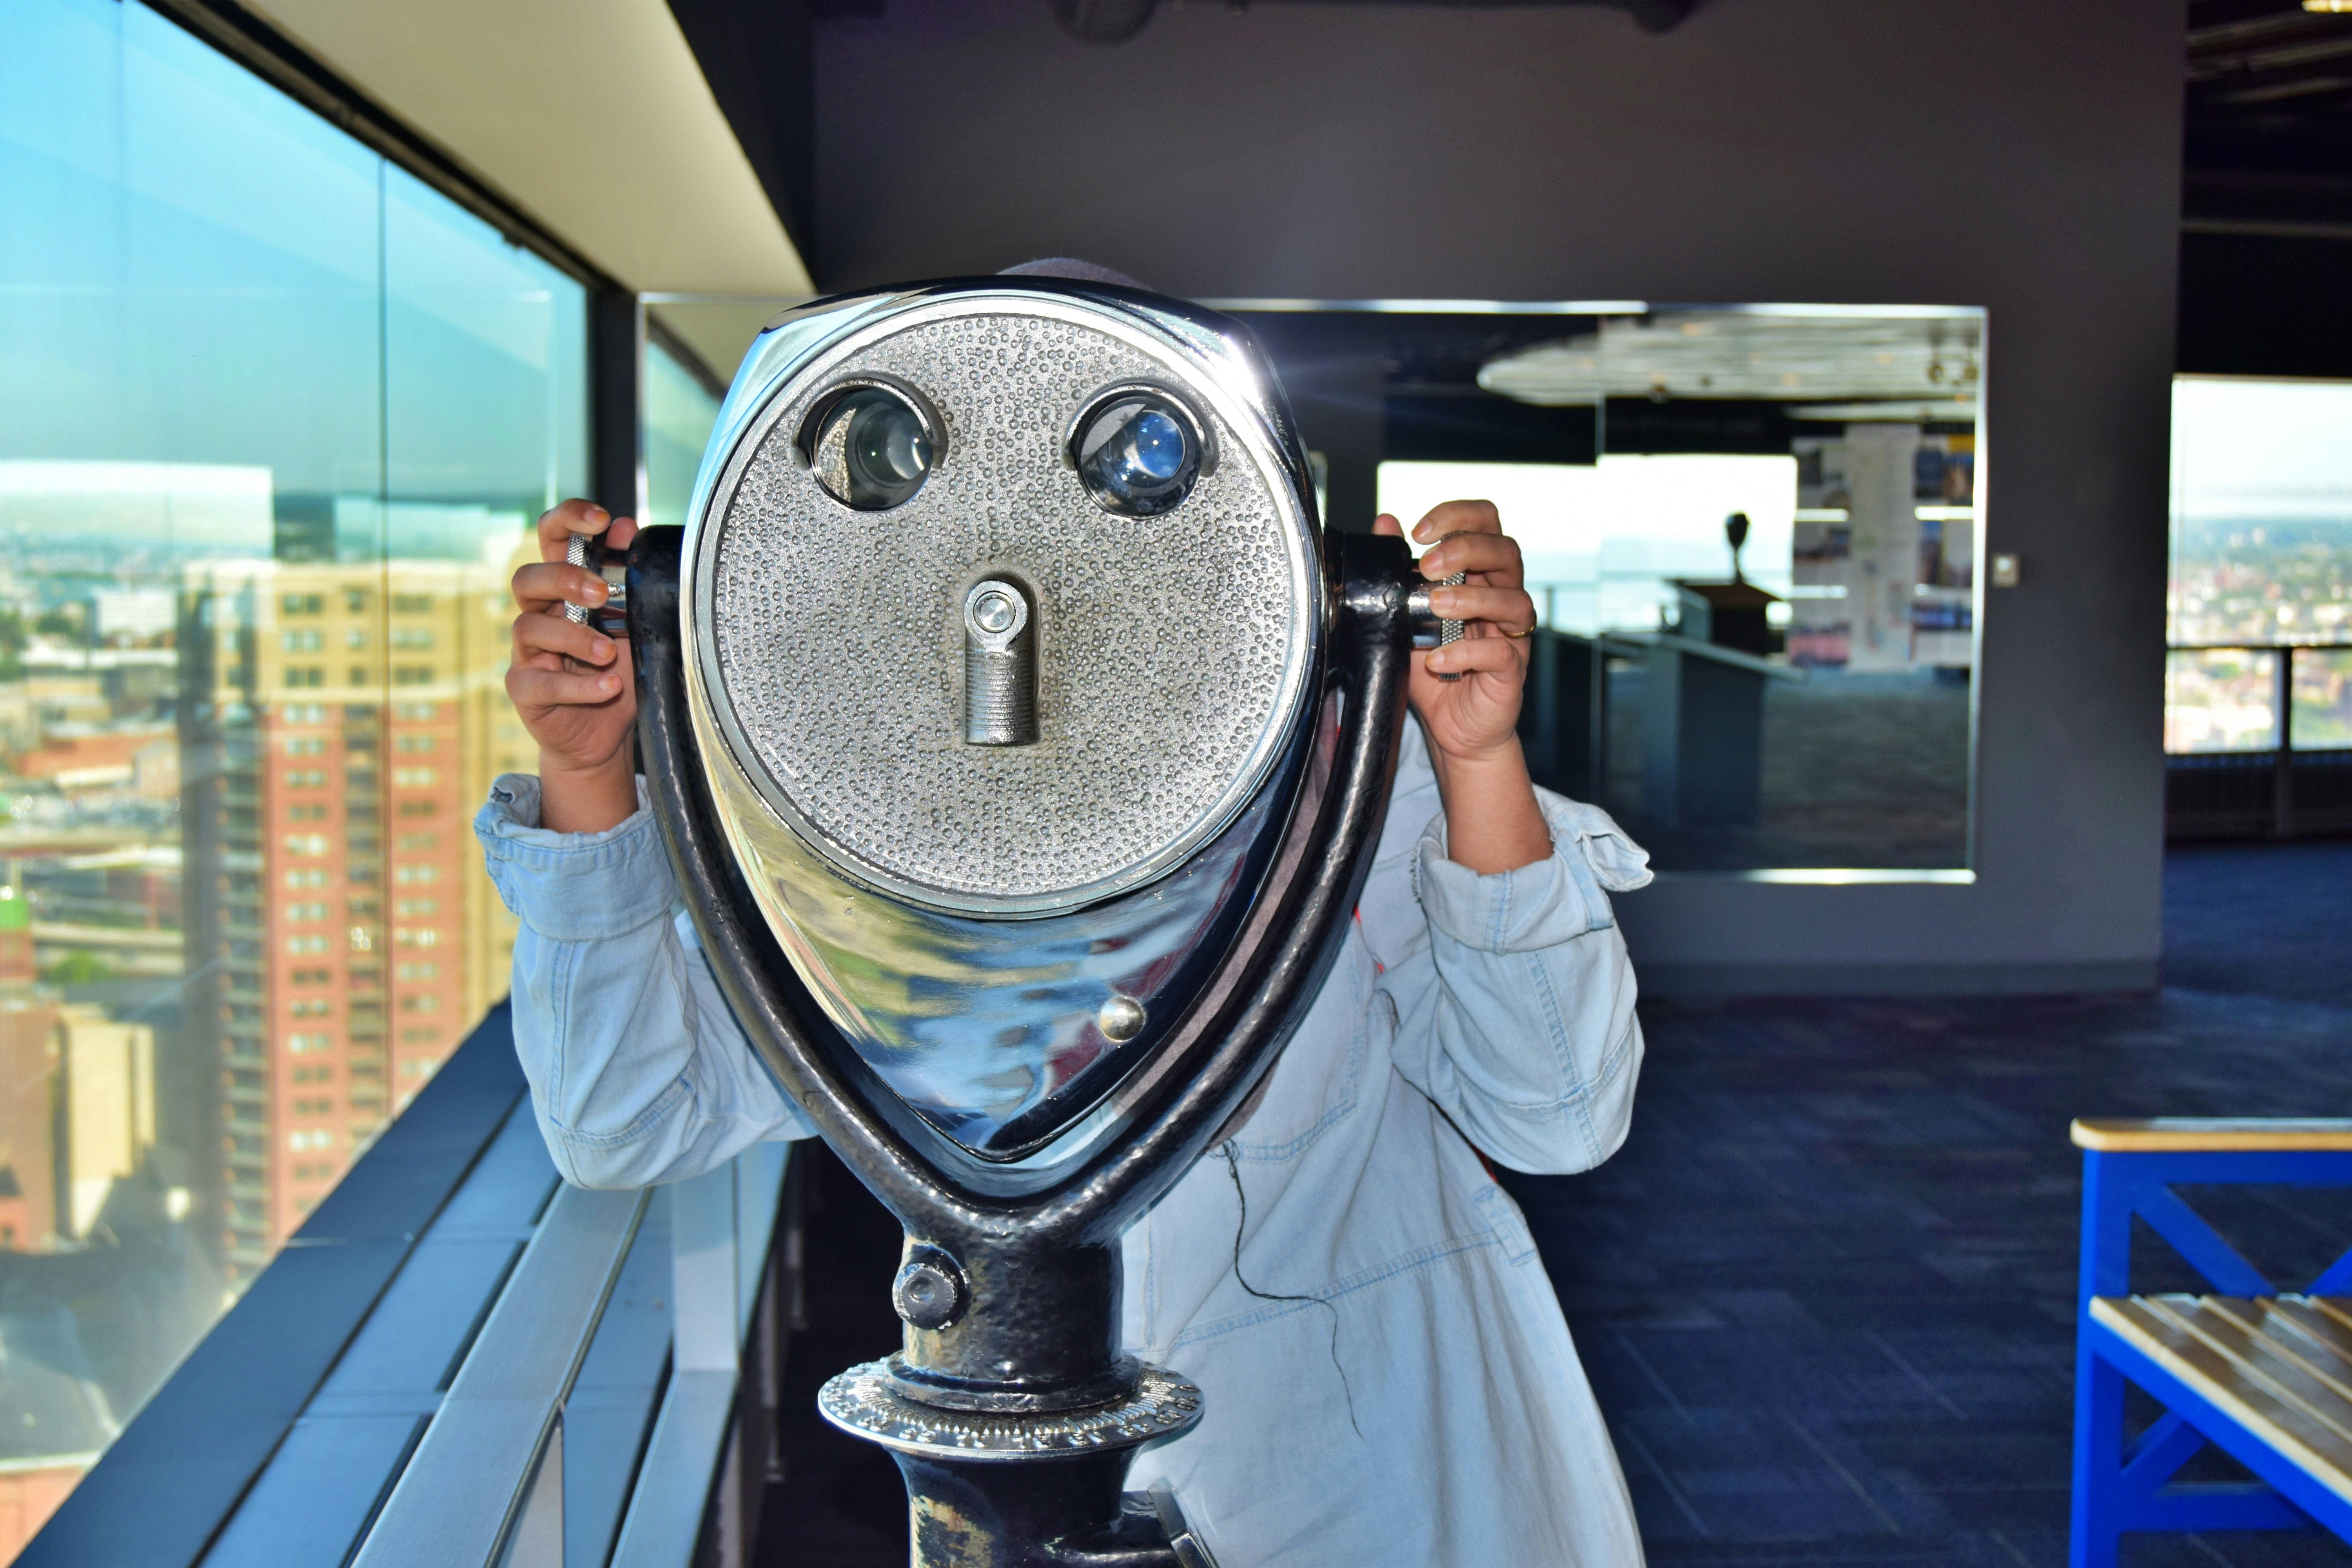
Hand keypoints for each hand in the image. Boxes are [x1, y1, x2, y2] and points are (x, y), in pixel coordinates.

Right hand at [507, 499, 638, 833]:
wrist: (606, 735)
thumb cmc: (619, 671)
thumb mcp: (635, 625)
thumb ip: (630, 581)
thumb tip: (628, 528)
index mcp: (565, 589)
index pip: (552, 540)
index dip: (567, 520)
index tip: (601, 519)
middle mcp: (540, 614)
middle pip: (528, 579)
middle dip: (564, 579)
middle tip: (602, 594)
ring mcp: (528, 653)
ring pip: (529, 628)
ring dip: (574, 637)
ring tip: (609, 654)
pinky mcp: (526, 689)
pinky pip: (541, 682)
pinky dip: (578, 686)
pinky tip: (609, 688)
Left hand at [1375, 500, 1550, 873]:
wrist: (1450, 728)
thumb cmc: (1432, 669)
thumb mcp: (1404, 615)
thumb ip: (1398, 570)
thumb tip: (1384, 522)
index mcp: (1479, 573)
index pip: (1486, 523)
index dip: (1458, 516)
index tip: (1419, 531)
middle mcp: (1502, 596)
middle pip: (1505, 551)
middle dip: (1464, 549)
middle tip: (1427, 566)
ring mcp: (1511, 634)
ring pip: (1513, 599)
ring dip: (1471, 597)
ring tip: (1434, 606)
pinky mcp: (1512, 670)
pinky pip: (1502, 652)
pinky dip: (1467, 651)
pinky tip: (1437, 659)